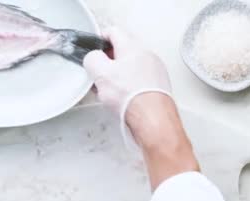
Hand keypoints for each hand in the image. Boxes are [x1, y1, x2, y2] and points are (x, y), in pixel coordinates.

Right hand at [83, 27, 171, 148]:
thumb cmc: (131, 96)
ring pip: (131, 68)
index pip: (113, 32)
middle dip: (108, 63)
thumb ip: (92, 59)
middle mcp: (146, 56)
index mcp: (132, 47)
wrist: (152, 119)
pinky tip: (123, 100)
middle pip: (122, 52)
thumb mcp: (100, 73)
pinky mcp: (158, 87)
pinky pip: (139, 81)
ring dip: (118, 77)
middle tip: (99, 75)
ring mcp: (155, 71)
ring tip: (110, 92)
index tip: (94, 48)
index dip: (100, 39)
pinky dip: (129, 87)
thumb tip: (92, 58)